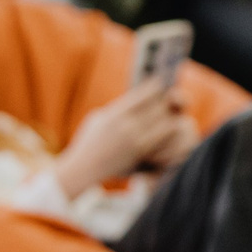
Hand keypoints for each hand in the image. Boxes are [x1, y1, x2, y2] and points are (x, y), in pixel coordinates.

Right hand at [56, 84, 190, 197]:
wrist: (84, 168)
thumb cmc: (89, 141)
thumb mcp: (98, 118)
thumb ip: (117, 108)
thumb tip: (137, 99)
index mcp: (115, 113)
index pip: (144, 93)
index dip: (155, 86)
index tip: (159, 84)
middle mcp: (126, 125)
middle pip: (158, 105)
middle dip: (164, 101)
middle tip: (167, 98)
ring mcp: (135, 139)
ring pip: (164, 120)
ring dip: (168, 116)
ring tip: (167, 114)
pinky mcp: (141, 152)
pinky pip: (163, 136)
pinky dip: (167, 130)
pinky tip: (166, 128)